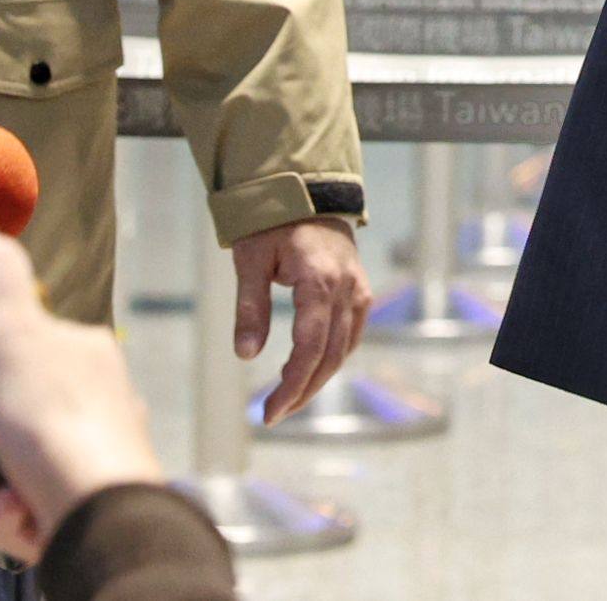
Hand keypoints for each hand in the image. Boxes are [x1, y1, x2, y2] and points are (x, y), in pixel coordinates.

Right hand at [0, 229, 162, 566]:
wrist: (100, 515)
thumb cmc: (54, 420)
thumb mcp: (14, 337)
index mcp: (78, 353)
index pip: (8, 355)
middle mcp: (91, 400)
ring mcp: (88, 454)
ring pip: (1, 470)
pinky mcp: (81, 505)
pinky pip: (22, 507)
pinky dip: (6, 515)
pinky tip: (10, 516)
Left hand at [231, 217, 365, 423]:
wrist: (308, 192)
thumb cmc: (273, 224)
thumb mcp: (251, 261)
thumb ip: (251, 308)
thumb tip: (246, 355)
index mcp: (319, 280)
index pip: (310, 346)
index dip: (291, 384)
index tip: (268, 411)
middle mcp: (346, 289)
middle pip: (330, 355)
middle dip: (303, 390)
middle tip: (273, 414)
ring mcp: (358, 290)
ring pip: (344, 349)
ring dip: (318, 379)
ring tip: (288, 399)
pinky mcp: (360, 291)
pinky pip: (352, 334)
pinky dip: (334, 358)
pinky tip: (313, 371)